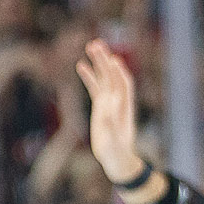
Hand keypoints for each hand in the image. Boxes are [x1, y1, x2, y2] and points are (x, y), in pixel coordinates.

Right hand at [76, 38, 145, 183]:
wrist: (117, 159)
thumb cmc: (116, 152)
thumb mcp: (112, 141)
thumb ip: (109, 126)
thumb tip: (106, 110)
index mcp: (123, 107)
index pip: (123, 84)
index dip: (118, 72)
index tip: (111, 59)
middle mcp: (117, 101)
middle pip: (112, 76)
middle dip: (105, 60)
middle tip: (96, 44)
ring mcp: (109, 102)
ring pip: (104, 78)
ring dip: (98, 63)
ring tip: (90, 46)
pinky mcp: (101, 106)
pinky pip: (95, 87)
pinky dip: (89, 76)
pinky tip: (80, 64)